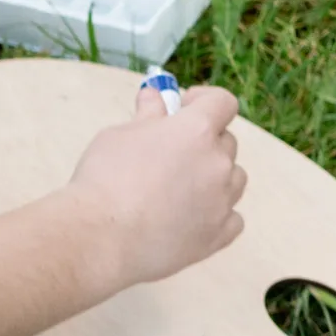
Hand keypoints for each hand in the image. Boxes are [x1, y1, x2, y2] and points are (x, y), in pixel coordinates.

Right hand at [67, 85, 245, 287]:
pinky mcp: (218, 236)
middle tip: (172, 153)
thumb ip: (147, 115)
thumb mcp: (120, 135)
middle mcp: (217, 163)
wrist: (101, 239)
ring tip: (182, 188)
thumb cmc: (105, 179)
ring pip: (234, 179)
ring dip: (215, 177)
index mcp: (196, 130)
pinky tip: (191, 217)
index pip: (222, 102)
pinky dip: (217, 214)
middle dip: (204, 141)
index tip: (184, 108)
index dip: (204, 100)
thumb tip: (155, 97)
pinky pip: (232, 217)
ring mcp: (222, 201)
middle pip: (227, 141)